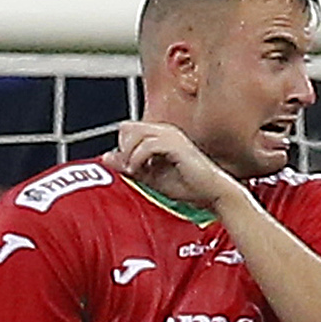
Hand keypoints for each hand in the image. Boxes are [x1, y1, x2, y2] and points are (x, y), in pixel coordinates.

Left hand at [110, 117, 231, 207]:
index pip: (128, 130)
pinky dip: (139, 158)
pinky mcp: (175, 145)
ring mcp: (171, 136)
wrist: (213, 194)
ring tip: (134, 170)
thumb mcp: (151, 178)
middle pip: (127, 127)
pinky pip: (147, 145)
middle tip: (129, 168)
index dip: (122, 147)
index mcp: (160, 136)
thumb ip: (131, 166)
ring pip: (134, 133)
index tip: (128, 168)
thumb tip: (107, 157)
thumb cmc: (189, 187)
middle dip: (123, 148)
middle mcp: (165, 131)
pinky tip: (143, 171)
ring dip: (129, 154)